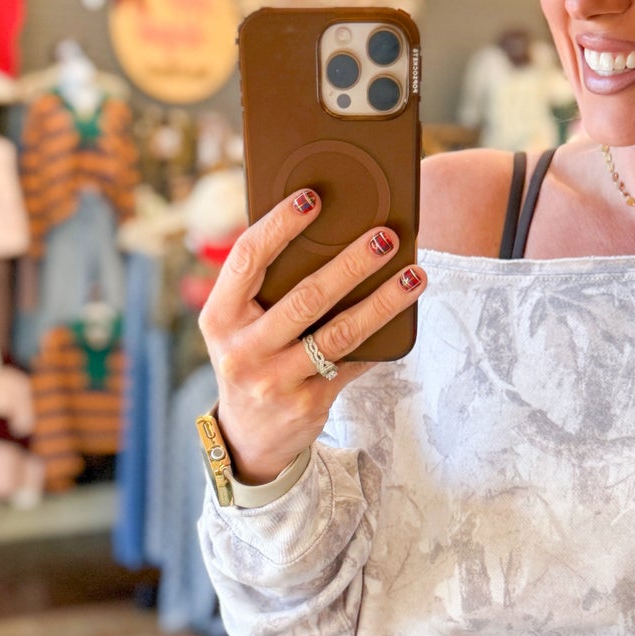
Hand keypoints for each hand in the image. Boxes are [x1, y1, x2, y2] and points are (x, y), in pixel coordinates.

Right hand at [198, 189, 424, 483]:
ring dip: (382, 302)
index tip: (311, 198)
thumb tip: (326, 232)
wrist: (248, 437)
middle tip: (386, 236)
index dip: (278, 225)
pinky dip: (380, 339)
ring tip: (414, 275)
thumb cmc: (250, 358)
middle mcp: (243, 351)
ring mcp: (275, 381)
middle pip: (305, 298)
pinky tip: (404, 316)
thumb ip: (264, 287)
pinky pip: (353, 364)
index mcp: (219, 317)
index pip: (246, 259)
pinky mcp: (308, 404)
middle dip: (351, 264)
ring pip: (339, 334)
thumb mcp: (238, 325)